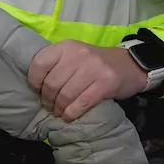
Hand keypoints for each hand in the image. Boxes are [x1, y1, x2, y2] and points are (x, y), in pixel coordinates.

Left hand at [28, 40, 148, 121]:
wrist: (128, 64)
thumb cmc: (94, 63)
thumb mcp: (74, 56)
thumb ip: (56, 65)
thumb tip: (36, 87)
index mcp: (66, 46)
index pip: (40, 63)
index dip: (34, 81)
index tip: (37, 90)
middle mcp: (79, 54)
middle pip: (52, 83)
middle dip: (47, 99)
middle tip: (48, 105)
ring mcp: (93, 68)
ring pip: (66, 95)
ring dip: (59, 108)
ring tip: (58, 112)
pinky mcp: (106, 83)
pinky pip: (81, 103)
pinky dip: (72, 113)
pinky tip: (69, 116)